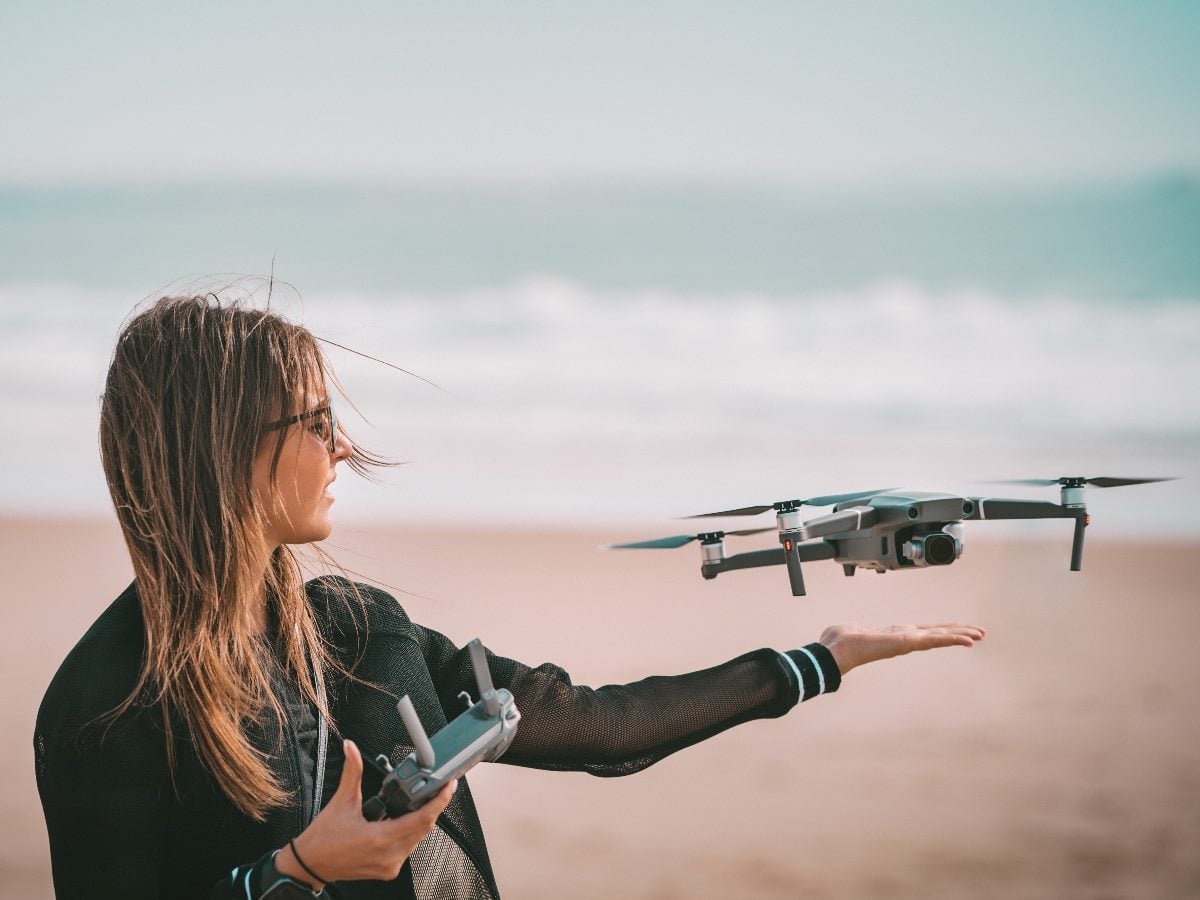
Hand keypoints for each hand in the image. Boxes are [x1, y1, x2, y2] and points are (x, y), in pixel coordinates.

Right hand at [274, 739, 456, 887]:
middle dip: (430, 807)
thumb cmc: (323, 838)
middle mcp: (389, 855)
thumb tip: (351, 748)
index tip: (448, 786)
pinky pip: (407, 848)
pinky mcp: (388, 870)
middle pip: (424, 827)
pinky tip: (398, 821)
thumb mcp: (342, 801)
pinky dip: (407, 832)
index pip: (423, 818)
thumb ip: (352, 771)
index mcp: (381, 838)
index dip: (440, 801)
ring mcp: (389, 865)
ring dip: (418, 820)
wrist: (310, 864)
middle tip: (432, 789)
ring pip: (417, 838)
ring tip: (411, 804)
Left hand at [819, 622, 984, 676]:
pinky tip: (967, 639)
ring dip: (960, 635)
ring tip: (979, 635)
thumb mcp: (854, 629)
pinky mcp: (906, 643)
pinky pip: (933, 639)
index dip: (941, 631)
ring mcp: (906, 642)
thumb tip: (850, 630)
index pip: (923, 632)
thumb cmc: (839, 642)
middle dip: (958, 633)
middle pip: (936, 633)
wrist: (835, 650)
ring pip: (938, 636)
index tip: (957, 630)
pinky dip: (951, 639)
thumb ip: (857, 629)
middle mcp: (903, 638)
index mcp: (894, 634)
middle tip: (979, 633)